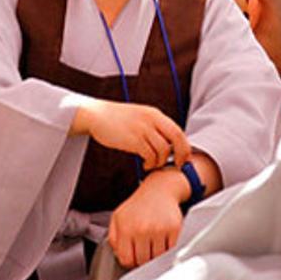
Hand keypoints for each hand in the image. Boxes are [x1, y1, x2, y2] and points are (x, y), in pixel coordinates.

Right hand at [71, 99, 190, 169]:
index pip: (178, 130)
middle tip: (177, 165)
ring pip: (163, 149)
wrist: (96, 114)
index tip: (183, 157)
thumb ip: (154, 127)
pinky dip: (150, 163)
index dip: (184, 146)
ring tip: (152, 165)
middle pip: (177, 138)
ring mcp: (142, 129)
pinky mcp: (132, 139)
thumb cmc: (117, 119)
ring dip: (161, 161)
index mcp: (155, 114)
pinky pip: (149, 155)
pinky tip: (144, 164)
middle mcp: (152, 120)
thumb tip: (168, 144)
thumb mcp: (140, 117)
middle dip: (181, 154)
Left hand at [108, 170, 187, 266]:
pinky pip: (171, 250)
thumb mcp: (117, 218)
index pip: (127, 260)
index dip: (130, 262)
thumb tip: (120, 257)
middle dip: (143, 258)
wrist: (159, 190)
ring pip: (157, 258)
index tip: (133, 257)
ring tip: (154, 243)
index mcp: (125, 228)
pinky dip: (168, 249)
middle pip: (143, 261)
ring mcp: (159, 229)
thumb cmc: (137, 206)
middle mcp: (142, 228)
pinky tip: (164, 240)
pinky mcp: (174, 228)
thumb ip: (113, 239)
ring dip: (156, 254)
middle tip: (144, 248)